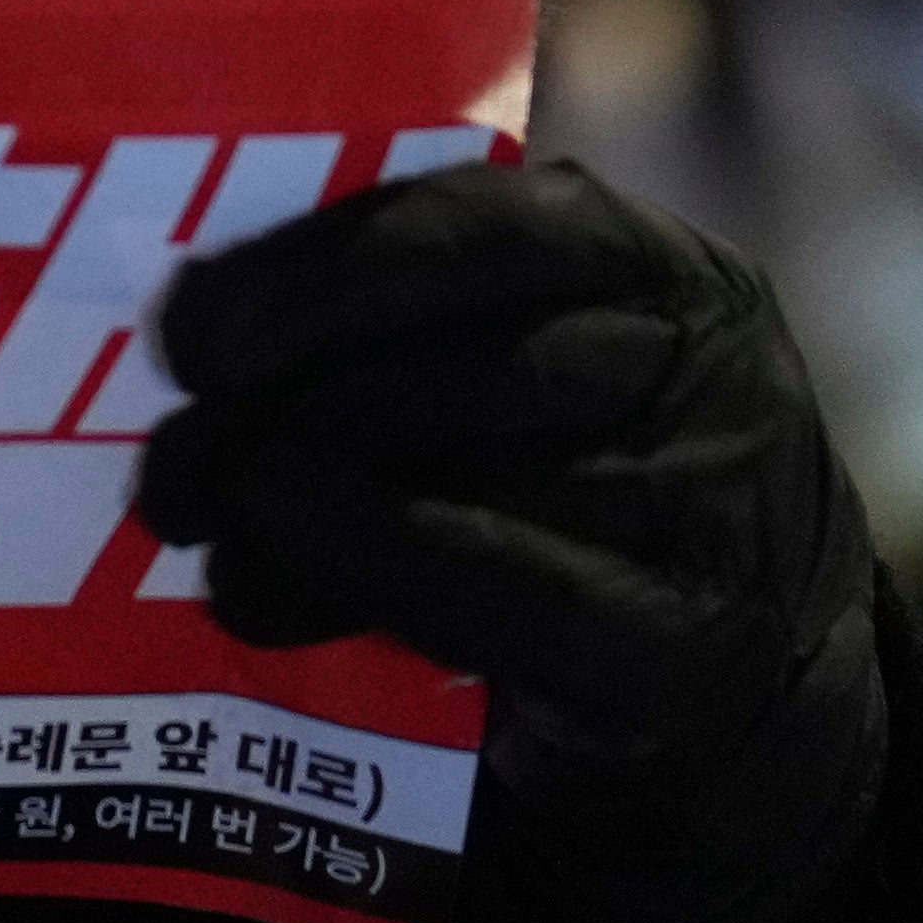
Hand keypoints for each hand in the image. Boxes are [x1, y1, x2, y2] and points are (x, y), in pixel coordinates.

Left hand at [137, 155, 891, 922]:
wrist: (752, 697)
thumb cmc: (583, 499)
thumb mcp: (524, 380)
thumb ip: (399, 336)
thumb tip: (188, 334)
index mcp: (649, 262)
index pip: (474, 224)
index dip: (317, 271)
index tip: (190, 332)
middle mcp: (695, 366)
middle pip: (455, 362)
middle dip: (280, 414)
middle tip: (170, 470)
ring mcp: (706, 508)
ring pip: (463, 478)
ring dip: (295, 516)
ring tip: (208, 543)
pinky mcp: (680, 646)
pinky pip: (499, 594)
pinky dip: (365, 579)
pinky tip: (263, 592)